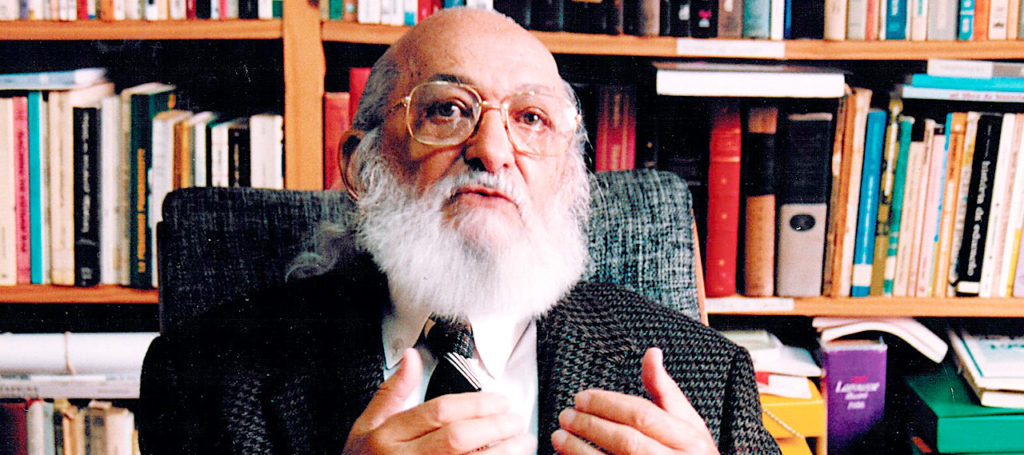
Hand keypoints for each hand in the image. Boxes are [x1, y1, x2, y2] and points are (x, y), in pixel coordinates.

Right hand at [342, 348, 535, 454]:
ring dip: (502, 453)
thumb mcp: (367, 424)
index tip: (499, 400)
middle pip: (456, 439)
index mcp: (387, 436)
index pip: (438, 412)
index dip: (475, 404)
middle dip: (493, 426)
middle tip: (515, 419)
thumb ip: (393, 392)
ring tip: (522, 442)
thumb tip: (412, 357)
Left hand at [551, 347, 718, 454]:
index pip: (642, 414)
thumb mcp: (688, 422)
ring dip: (580, 450)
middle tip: (566, 415)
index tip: (582, 397)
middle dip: (590, 425)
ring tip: (559, 437)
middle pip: (626, 440)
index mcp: (688, 438)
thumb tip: (652, 354)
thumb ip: (665, 390)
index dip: (607, 404)